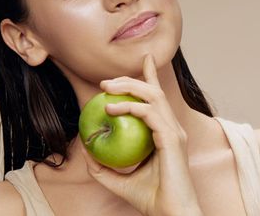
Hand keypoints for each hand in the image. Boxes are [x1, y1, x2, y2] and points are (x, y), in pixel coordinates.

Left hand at [79, 53, 202, 215]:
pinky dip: (130, 107)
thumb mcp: (118, 180)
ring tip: (106, 88)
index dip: (151, 76)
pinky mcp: (172, 138)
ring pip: (153, 96)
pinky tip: (111, 109)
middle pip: (154, 91)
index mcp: (166, 132)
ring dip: (129, 87)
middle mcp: (173, 127)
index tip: (144, 59)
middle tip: (106, 81)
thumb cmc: (152, 198)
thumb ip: (102, 167)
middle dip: (131, 79)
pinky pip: (150, 114)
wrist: (170, 213)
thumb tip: (85, 149)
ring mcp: (174, 131)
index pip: (158, 98)